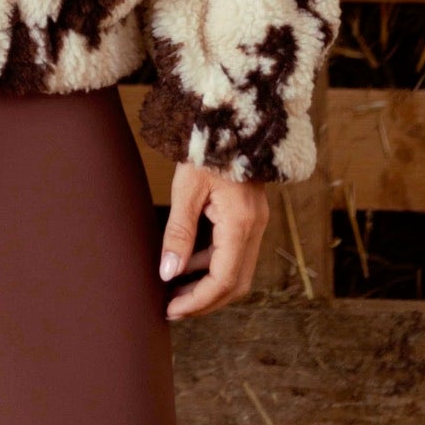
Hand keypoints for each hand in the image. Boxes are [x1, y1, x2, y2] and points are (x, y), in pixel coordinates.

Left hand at [158, 161, 267, 320]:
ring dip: (208, 285)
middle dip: (205, 301)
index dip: (198, 301)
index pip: (223, 280)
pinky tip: (188, 264)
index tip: (171, 310)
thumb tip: (167, 273)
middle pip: (235, 284)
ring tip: (174, 291)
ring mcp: (256, 222)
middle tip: (173, 309)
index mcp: (241, 224)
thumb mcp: (187, 189)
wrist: (230, 115)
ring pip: (237, 270)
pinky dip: (213, 264)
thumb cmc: (206, 147)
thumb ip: (178, 232)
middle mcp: (255, 228)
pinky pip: (235, 252)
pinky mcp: (250, 216)